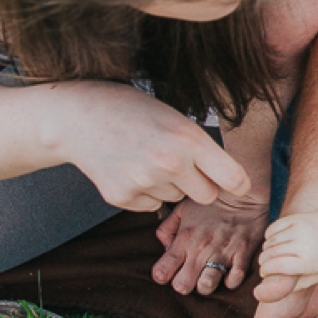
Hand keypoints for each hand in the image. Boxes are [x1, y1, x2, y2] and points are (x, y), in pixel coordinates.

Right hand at [51, 82, 251, 211]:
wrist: (78, 117)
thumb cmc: (132, 111)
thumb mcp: (175, 118)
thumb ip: (202, 148)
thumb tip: (235, 182)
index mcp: (188, 138)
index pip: (233, 178)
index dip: (239, 184)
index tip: (238, 184)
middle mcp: (169, 163)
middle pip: (208, 196)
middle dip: (201, 184)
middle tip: (182, 164)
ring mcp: (143, 182)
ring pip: (177, 199)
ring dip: (170, 185)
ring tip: (147, 158)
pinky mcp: (122, 197)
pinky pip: (152, 206)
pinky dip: (146, 193)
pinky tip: (130, 168)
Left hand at [152, 189, 267, 294]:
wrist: (243, 192)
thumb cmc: (212, 201)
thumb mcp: (182, 209)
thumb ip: (167, 229)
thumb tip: (164, 248)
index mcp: (184, 238)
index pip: (162, 271)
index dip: (162, 276)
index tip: (168, 272)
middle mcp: (201, 248)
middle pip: (183, 285)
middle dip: (183, 285)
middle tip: (189, 278)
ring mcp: (223, 252)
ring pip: (207, 285)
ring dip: (205, 285)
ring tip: (207, 278)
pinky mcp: (243, 254)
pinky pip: (234, 280)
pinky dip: (230, 281)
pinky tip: (228, 274)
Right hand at [258, 206, 317, 294]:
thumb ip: (298, 284)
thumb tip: (277, 289)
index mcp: (308, 261)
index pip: (276, 266)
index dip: (265, 271)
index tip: (264, 273)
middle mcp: (302, 244)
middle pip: (270, 254)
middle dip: (263, 261)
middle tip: (265, 265)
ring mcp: (298, 229)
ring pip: (270, 241)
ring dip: (266, 250)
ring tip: (270, 255)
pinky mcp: (296, 219)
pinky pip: (273, 228)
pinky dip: (269, 236)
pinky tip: (273, 242)